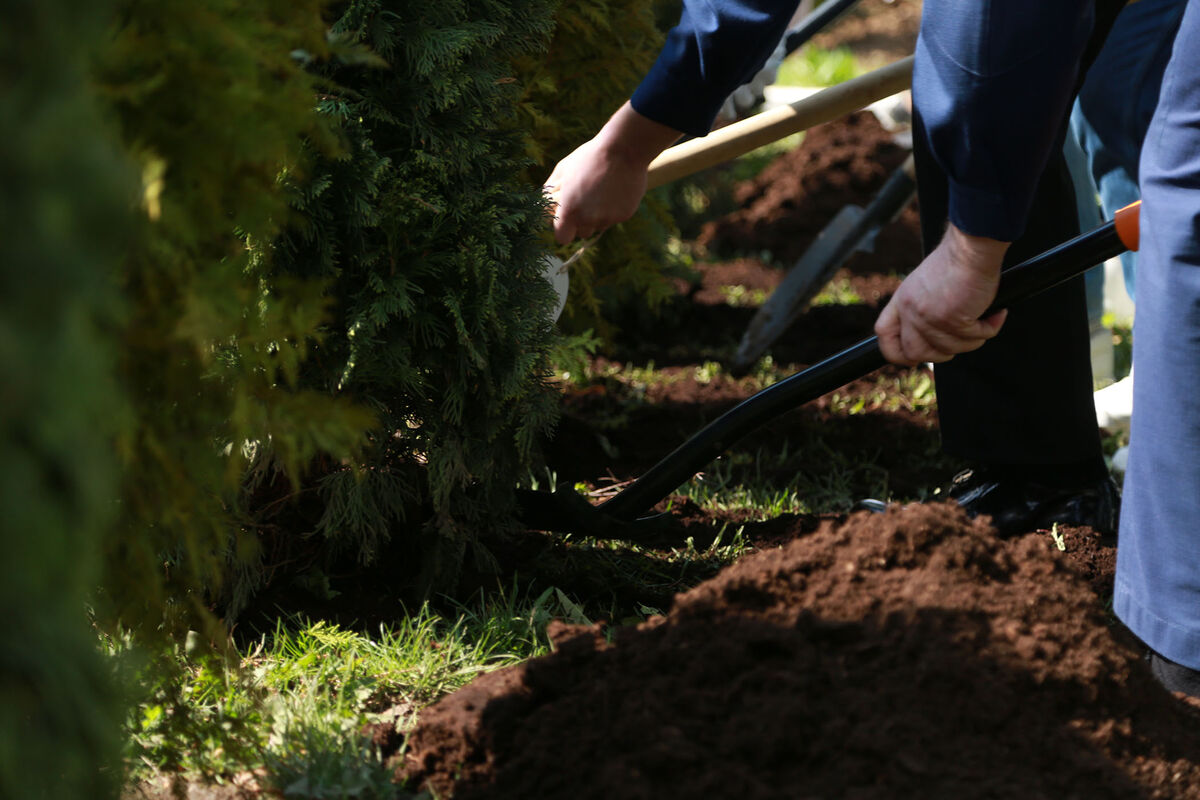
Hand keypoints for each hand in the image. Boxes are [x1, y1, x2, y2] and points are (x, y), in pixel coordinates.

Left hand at [544, 102, 681, 244]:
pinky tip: (614, 189)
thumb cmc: (589, 157)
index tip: (565, 218)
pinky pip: (614, 217)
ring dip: (597, 214)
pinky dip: (613, 208)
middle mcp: (589, 219)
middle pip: (582, 232)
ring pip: (599, 225)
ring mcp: (608, 219)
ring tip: (601, 191)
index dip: (562, 228)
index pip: (562, 237)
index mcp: (570, 210)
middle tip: (584, 200)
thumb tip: (545, 203)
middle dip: (581, 221)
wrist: (624, 149)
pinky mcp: (624, 215)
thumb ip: (551, 191)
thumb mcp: (563, 170)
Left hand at [875, 224, 1010, 364]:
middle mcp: (912, 311)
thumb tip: (932, 340)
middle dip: (941, 354)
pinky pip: (975, 337)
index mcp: (902, 301)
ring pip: (951, 349)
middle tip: (961, 338)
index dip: (895, 352)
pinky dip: (989, 328)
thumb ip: (922, 309)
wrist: (971, 246)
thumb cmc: (955, 262)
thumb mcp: (924, 285)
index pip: (884, 334)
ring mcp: (930, 317)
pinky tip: (994, 314)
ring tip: (983, 320)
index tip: (912, 357)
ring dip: (972, 339)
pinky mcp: (953, 319)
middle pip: (916, 353)